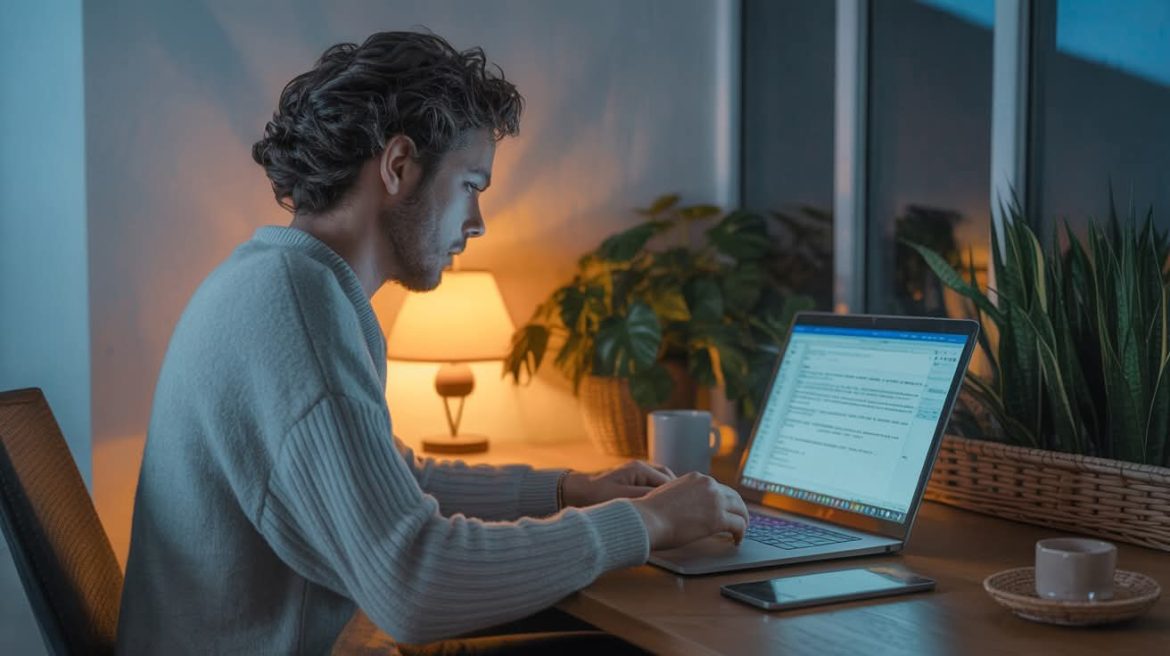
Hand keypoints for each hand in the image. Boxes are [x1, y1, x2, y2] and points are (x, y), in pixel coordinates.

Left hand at [561, 460, 675, 506]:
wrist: (574, 491)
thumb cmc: (594, 495)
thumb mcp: (620, 499)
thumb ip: (643, 498)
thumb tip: (665, 503)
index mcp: (640, 469)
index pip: (669, 482)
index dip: (678, 497)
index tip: (685, 511)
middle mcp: (641, 468)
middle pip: (670, 481)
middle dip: (677, 496)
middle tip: (682, 513)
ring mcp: (637, 473)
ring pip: (663, 483)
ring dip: (669, 496)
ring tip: (673, 512)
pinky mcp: (632, 480)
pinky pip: (653, 486)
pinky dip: (659, 496)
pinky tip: (659, 509)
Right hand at [629, 472, 749, 549]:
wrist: (648, 519)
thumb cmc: (652, 511)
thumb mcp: (668, 492)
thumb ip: (683, 495)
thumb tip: (688, 506)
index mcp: (696, 478)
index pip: (718, 488)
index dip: (725, 501)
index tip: (726, 510)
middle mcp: (708, 484)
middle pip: (734, 497)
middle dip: (738, 509)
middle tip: (739, 521)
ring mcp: (715, 500)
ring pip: (740, 510)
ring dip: (742, 521)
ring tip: (740, 532)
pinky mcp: (718, 518)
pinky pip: (739, 525)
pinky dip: (741, 533)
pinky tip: (736, 540)